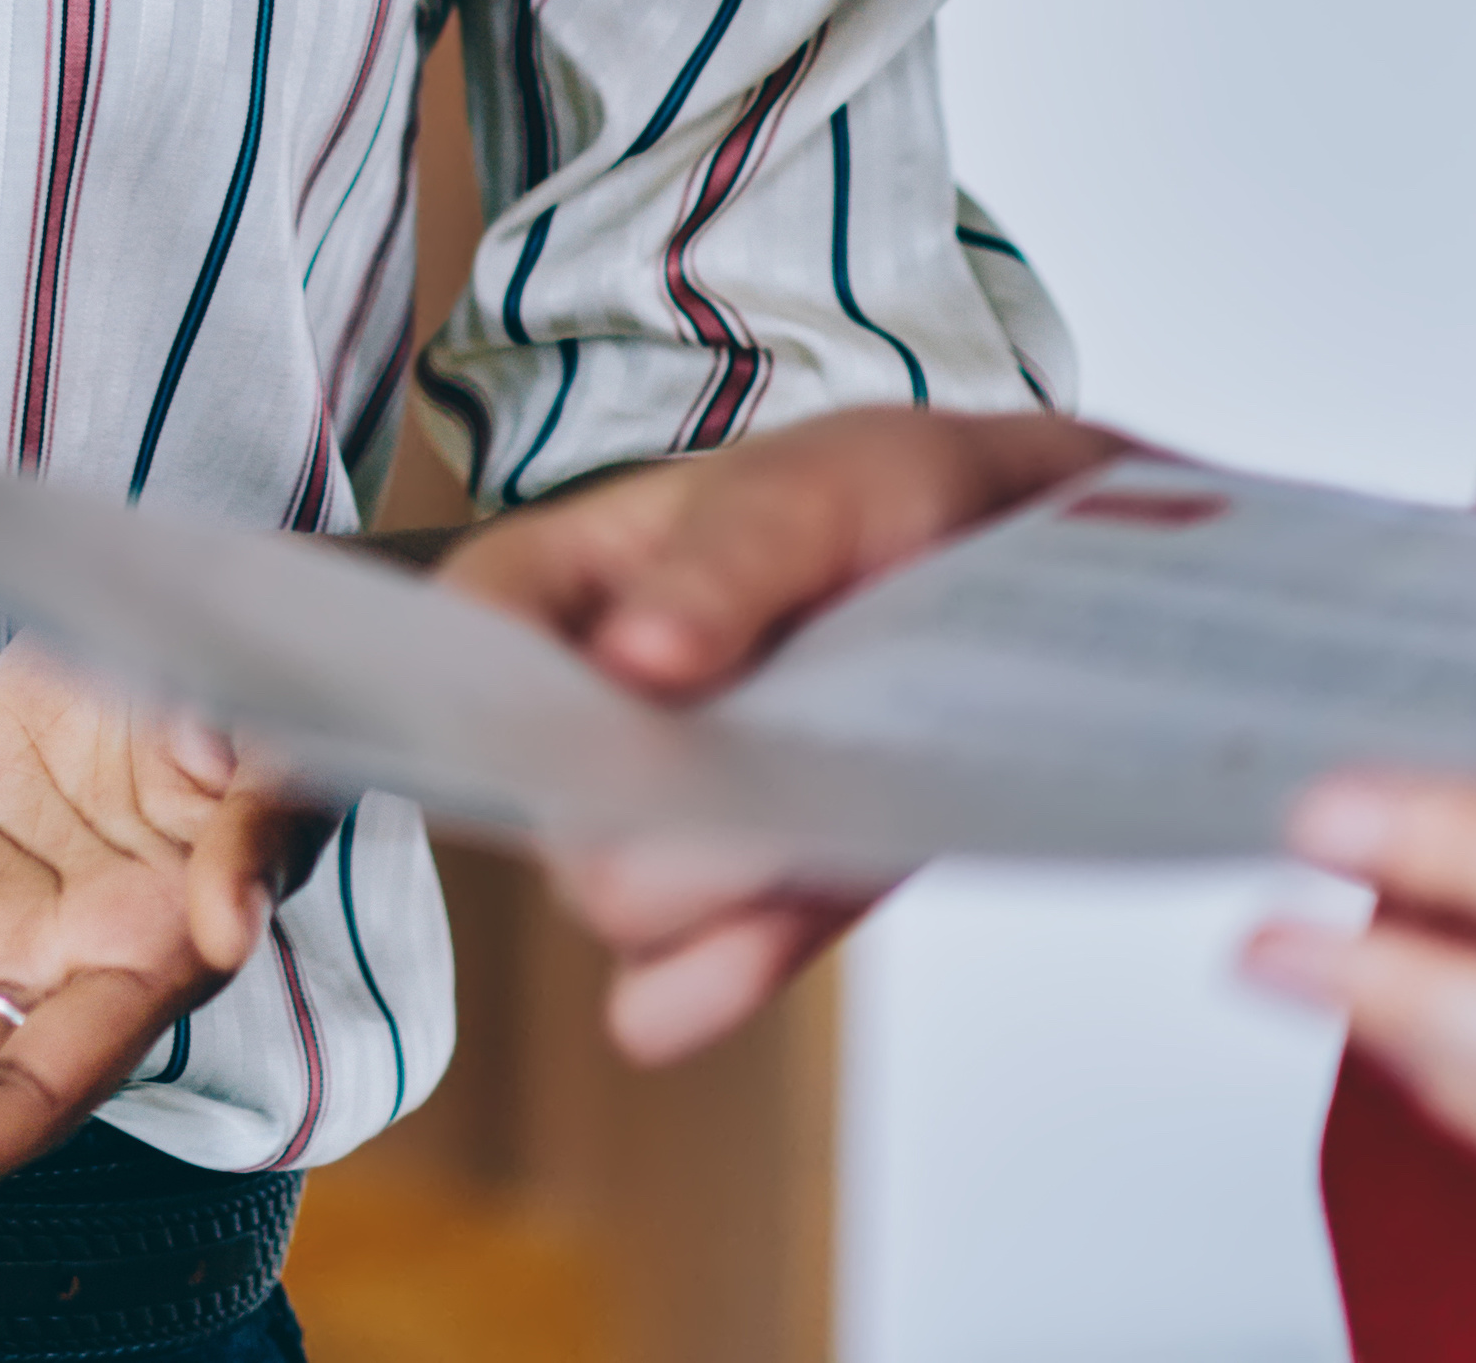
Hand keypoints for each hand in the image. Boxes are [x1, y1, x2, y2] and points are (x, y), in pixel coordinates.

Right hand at [439, 405, 1124, 1054]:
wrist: (1024, 569)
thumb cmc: (881, 492)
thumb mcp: (811, 494)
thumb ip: (722, 570)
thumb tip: (632, 661)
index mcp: (548, 588)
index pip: (450, 661)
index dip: (471, 716)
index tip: (562, 746)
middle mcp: (582, 715)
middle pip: (541, 809)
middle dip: (623, 823)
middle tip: (735, 799)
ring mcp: (658, 815)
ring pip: (614, 898)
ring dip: (691, 901)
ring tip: (782, 862)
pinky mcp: (741, 897)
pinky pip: (686, 974)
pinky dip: (706, 983)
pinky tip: (719, 982)